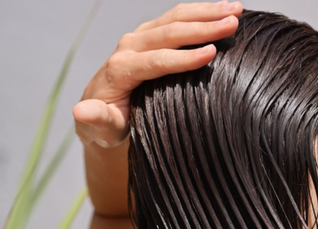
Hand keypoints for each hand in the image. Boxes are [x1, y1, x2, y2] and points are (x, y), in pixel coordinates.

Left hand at [73, 1, 242, 148]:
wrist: (102, 109)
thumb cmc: (107, 125)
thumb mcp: (101, 128)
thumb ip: (95, 120)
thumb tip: (81, 112)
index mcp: (121, 70)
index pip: (157, 60)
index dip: (184, 57)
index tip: (212, 54)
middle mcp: (129, 47)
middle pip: (169, 32)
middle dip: (203, 27)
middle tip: (233, 23)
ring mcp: (139, 38)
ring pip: (175, 18)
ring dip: (206, 12)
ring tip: (237, 10)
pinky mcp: (148, 36)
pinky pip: (175, 18)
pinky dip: (199, 13)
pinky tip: (222, 11)